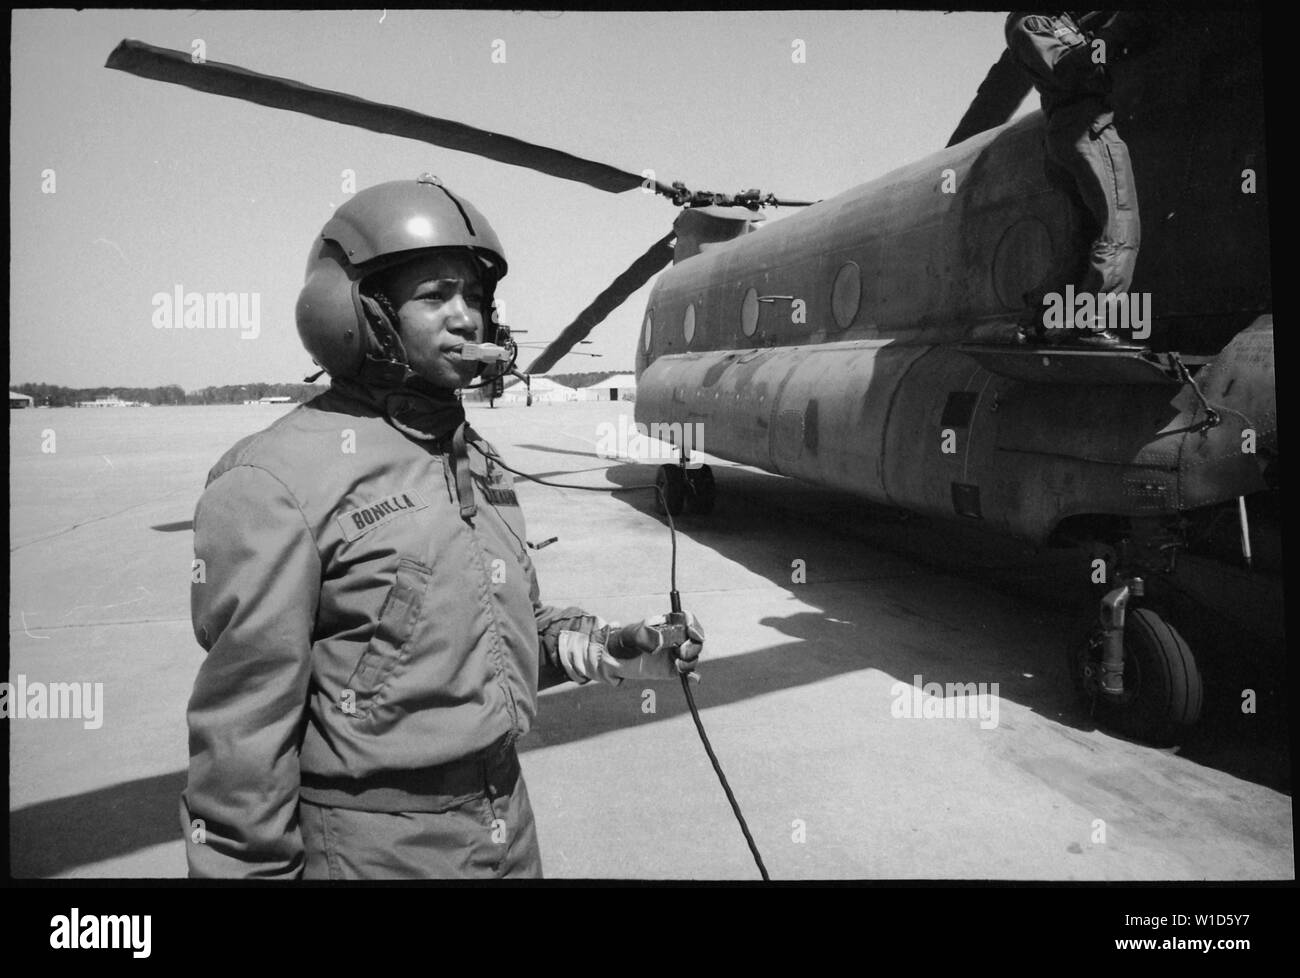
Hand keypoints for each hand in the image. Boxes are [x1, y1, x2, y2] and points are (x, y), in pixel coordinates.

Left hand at [556, 612, 704, 685]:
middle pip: (695, 639)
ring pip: (692, 656)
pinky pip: (687, 673)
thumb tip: (661, 643)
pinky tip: (692, 679)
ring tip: (677, 665)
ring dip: (690, 661)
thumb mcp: (631, 636)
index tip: (691, 632)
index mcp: (667, 624)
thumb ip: (645, 636)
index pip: (688, 620)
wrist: (612, 659)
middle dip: (693, 646)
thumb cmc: (622, 641)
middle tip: (680, 652)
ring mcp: (674, 654)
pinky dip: (692, 676)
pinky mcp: (671, 670)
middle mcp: (674, 638)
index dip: (694, 625)